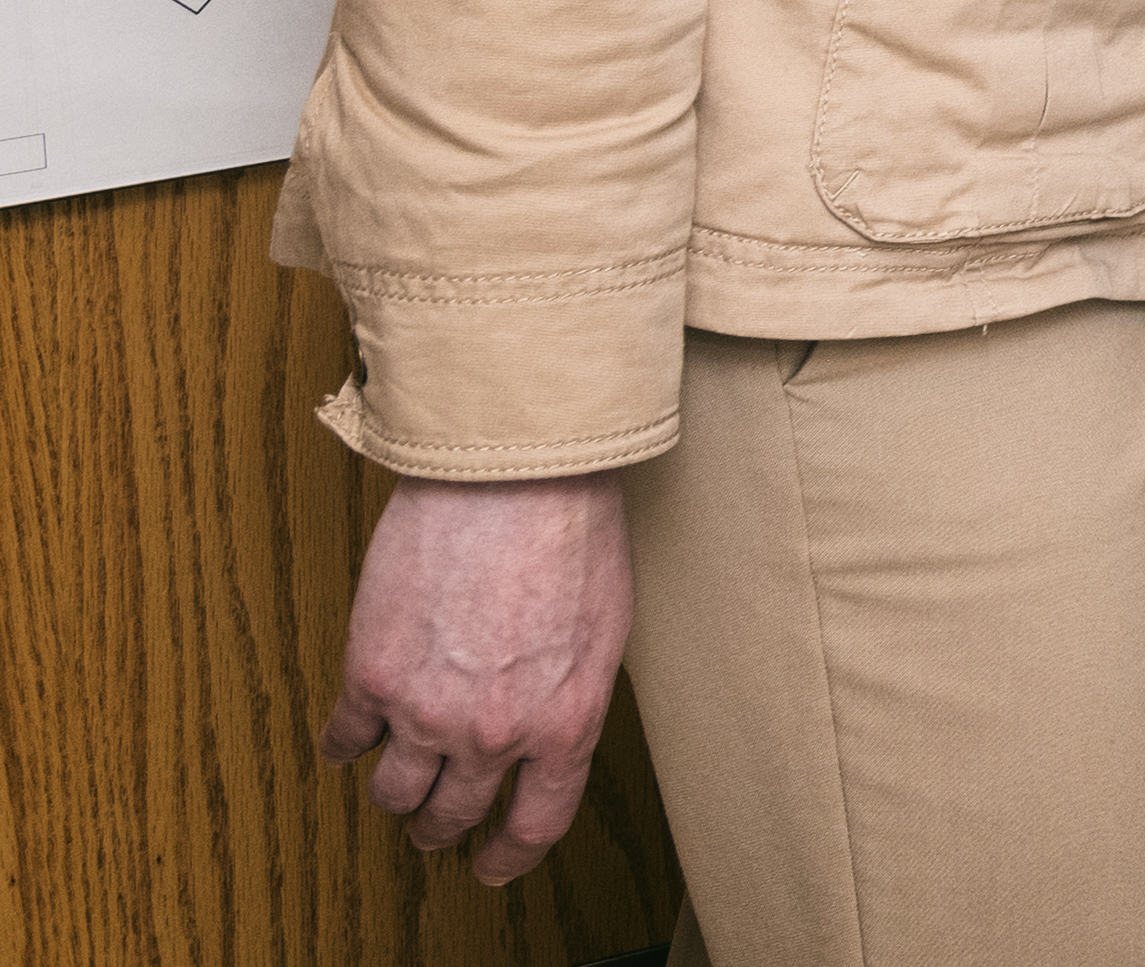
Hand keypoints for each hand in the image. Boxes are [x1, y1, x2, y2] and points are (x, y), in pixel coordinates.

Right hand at [322, 470, 635, 882]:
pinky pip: (343, 738)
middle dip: (442, 827)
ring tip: (395, 780)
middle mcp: (494, 731)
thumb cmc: (572, 532)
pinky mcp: (370, 675)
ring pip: (393, 791)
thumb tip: (549, 722)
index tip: (491, 866)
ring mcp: (426, 710)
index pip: (536, 822)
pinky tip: (350, 735)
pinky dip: (344, 742)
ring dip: (394, 791)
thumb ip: (571, 690)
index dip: (509, 856)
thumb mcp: (604, 629)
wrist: (514, 474)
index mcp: (565, 722)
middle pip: (452, 814)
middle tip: (434, 825)